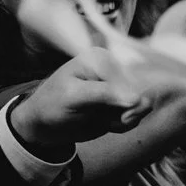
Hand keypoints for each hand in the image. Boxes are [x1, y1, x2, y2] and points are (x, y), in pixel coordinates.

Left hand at [10, 49, 149, 157]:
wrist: (43, 126)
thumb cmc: (51, 105)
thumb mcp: (73, 97)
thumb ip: (104, 95)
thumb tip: (137, 98)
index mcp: (102, 60)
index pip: (134, 76)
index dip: (133, 98)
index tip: (122, 116)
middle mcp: (114, 70)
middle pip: (142, 90)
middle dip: (129, 111)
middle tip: (113, 121)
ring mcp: (118, 88)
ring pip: (141, 106)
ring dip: (125, 119)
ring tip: (103, 121)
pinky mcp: (119, 104)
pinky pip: (135, 115)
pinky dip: (123, 125)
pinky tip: (106, 123)